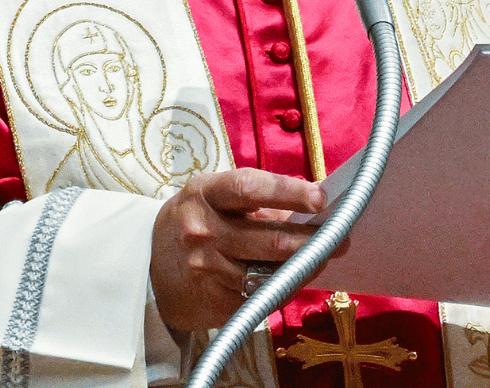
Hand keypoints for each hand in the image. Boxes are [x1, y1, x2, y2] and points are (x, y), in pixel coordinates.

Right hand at [151, 168, 325, 332]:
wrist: (148, 267)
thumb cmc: (195, 221)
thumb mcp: (215, 199)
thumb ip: (259, 202)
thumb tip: (313, 208)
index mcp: (205, 193)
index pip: (250, 188)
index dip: (288, 191)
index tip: (320, 198)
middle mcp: (202, 230)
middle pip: (268, 240)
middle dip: (311, 241)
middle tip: (341, 238)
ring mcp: (207, 269)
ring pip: (270, 274)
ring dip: (303, 268)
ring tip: (322, 259)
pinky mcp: (215, 301)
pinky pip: (261, 297)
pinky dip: (282, 288)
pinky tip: (292, 279)